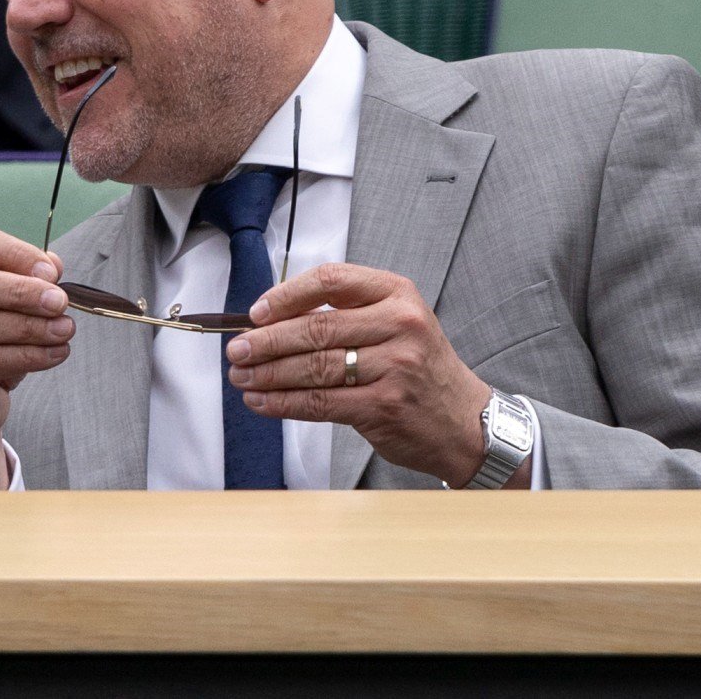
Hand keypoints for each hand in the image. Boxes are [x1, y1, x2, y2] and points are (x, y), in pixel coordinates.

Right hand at [0, 227, 73, 487]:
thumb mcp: (5, 308)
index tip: (52, 272)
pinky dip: (27, 357)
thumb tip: (53, 265)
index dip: (17, 254)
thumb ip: (26, 281)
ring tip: (65, 330)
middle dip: (25, 293)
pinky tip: (54, 355)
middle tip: (61, 303)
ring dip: (32, 328)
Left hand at [227, 262, 499, 485]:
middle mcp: (399, 324)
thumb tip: (270, 322)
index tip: (256, 312)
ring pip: (313, 367)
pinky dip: (284, 403)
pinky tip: (261, 401)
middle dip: (266, 340)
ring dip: (268, 374)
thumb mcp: (395, 323)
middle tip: (236, 349)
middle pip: (315, 328)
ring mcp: (394, 366)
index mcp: (397, 293)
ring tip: (241, 376)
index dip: (286, 295)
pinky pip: (320, 401)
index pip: (330, 280)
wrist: (463, 420)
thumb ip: (344, 315)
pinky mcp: (384, 405)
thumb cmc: (418, 367)